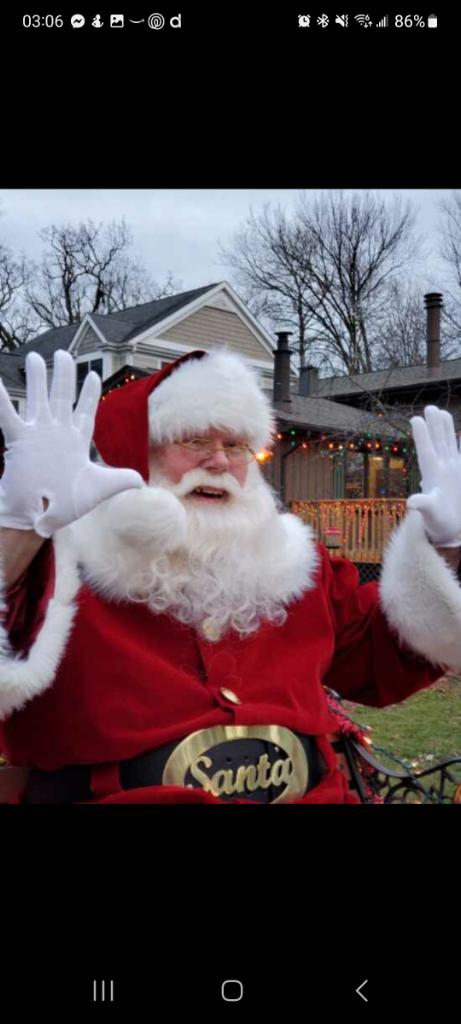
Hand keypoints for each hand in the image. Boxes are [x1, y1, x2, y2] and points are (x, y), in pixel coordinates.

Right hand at [0, 349, 142, 536]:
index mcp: (76, 441)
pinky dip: (2, 399)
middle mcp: (57, 432)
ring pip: (38, 398)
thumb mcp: (98, 489)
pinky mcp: (19, 440)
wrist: (39, 517)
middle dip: (64, 375)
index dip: (89, 394)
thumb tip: (141, 481)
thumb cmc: (66, 506)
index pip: (84, 411)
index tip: (93, 376)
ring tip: (35, 357)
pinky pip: (9, 415)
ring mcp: (38, 434)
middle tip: (64, 354)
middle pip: (62, 396)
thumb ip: (120, 480)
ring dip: (37, 378)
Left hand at [407, 405, 460, 546]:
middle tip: (430, 407)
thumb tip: (411, 502)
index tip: (415, 419)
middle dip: (434, 425)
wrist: (450, 529)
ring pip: (448, 444)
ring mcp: (452, 470)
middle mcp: (440, 469)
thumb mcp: (430, 514)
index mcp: (431, 475)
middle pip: (437, 442)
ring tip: (442, 412)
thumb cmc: (436, 522)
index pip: (426, 451)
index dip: (422, 436)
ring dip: (445, 428)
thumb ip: (423, 504)